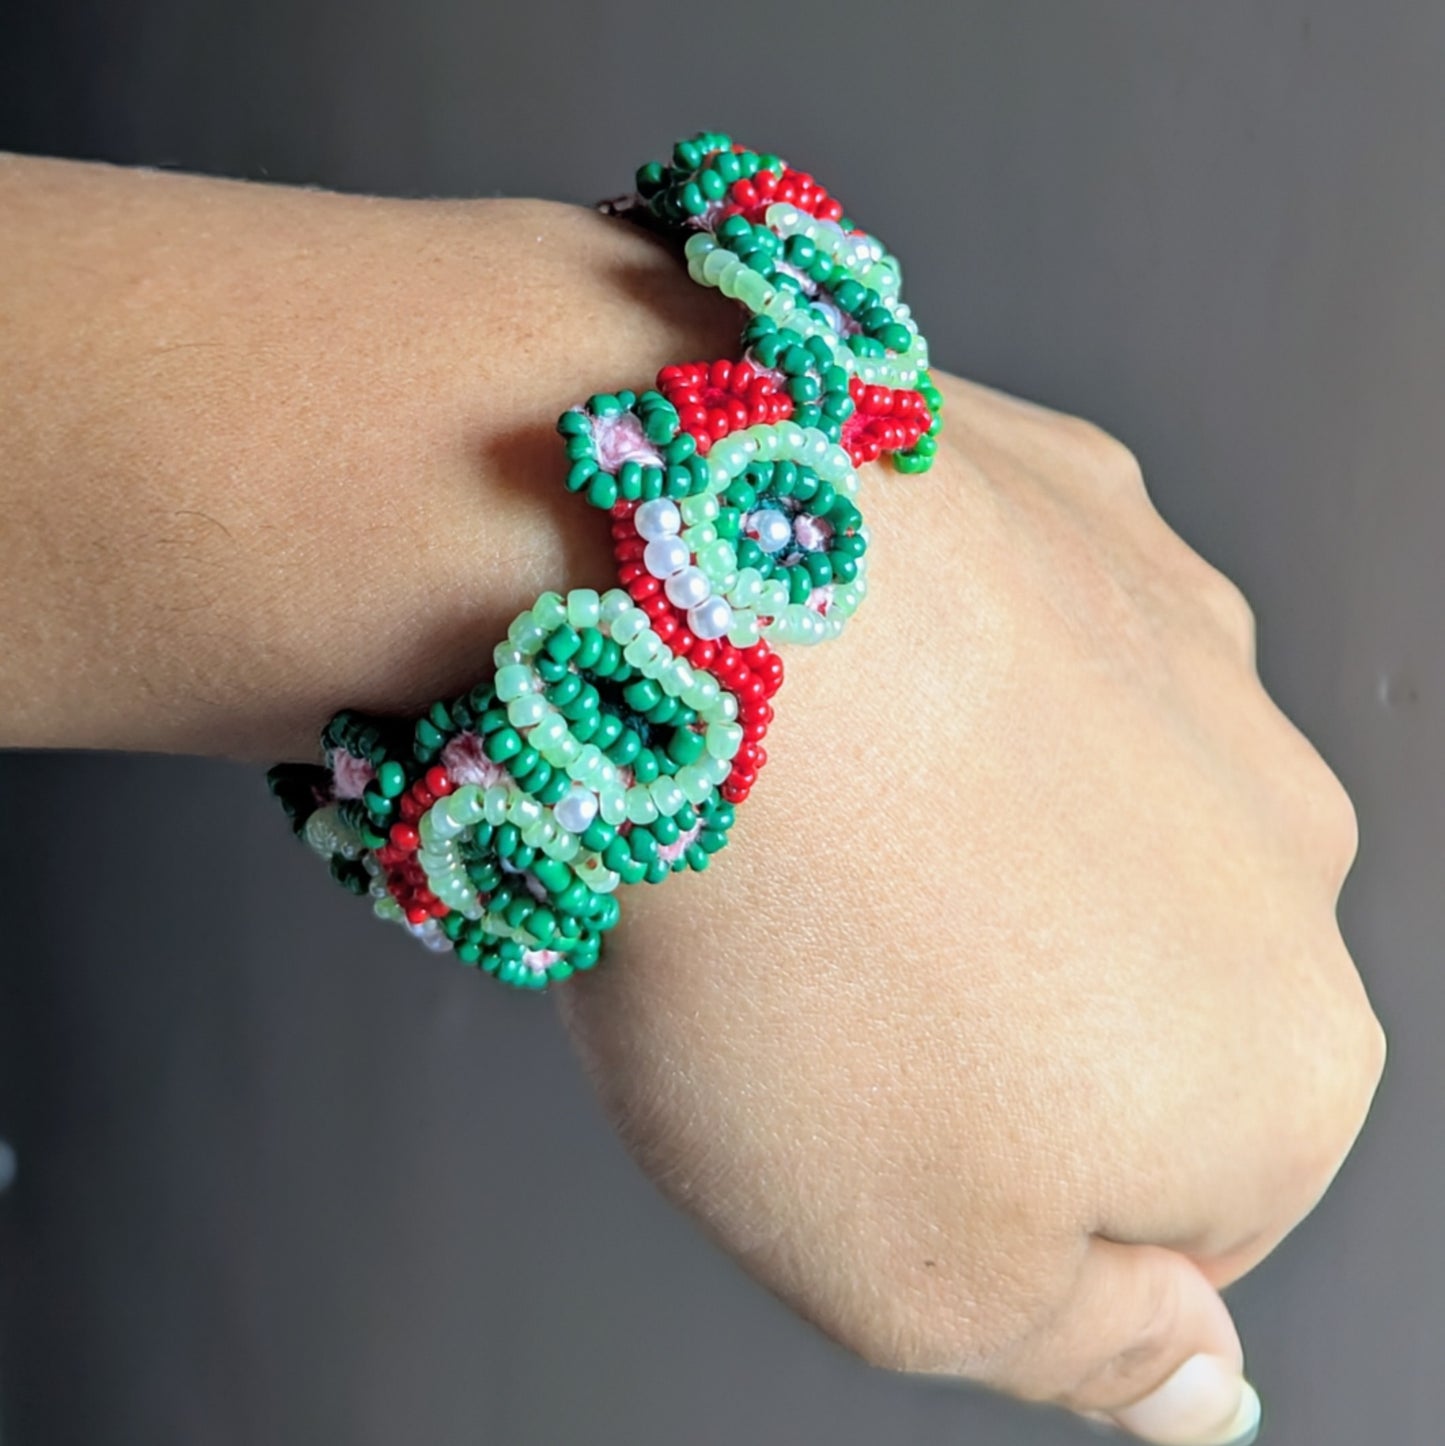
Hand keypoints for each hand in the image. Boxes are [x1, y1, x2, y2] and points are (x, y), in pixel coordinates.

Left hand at [556, 375, 1384, 1443]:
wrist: (703, 611)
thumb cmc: (796, 953)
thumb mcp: (914, 1275)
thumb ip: (1094, 1352)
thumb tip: (1190, 1375)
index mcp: (1281, 1065)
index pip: (1183, 1207)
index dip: (1006, 1194)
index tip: (881, 1138)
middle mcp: (1284, 847)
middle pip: (1138, 988)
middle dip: (996, 1009)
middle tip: (825, 981)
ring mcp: (1194, 661)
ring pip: (1082, 807)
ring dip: (965, 838)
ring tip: (816, 834)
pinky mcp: (1097, 521)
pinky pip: (1031, 648)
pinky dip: (945, 683)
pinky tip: (842, 690)